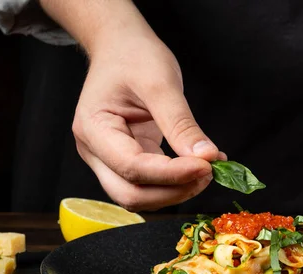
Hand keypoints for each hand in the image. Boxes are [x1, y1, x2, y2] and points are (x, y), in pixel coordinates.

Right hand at [71, 17, 222, 211]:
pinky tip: (199, 167)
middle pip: (131, 194)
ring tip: (208, 170)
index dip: (172, 174)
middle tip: (209, 172)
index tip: (207, 166)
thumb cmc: (133, 56)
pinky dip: (175, 183)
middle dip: (173, 191)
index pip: (132, 167)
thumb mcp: (161, 82)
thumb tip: (207, 157)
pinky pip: (150, 184)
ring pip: (140, 196)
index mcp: (93, 128)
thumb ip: (182, 124)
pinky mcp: (127, 160)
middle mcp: (94, 151)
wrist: (120, 47)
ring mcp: (109, 159)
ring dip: (175, 192)